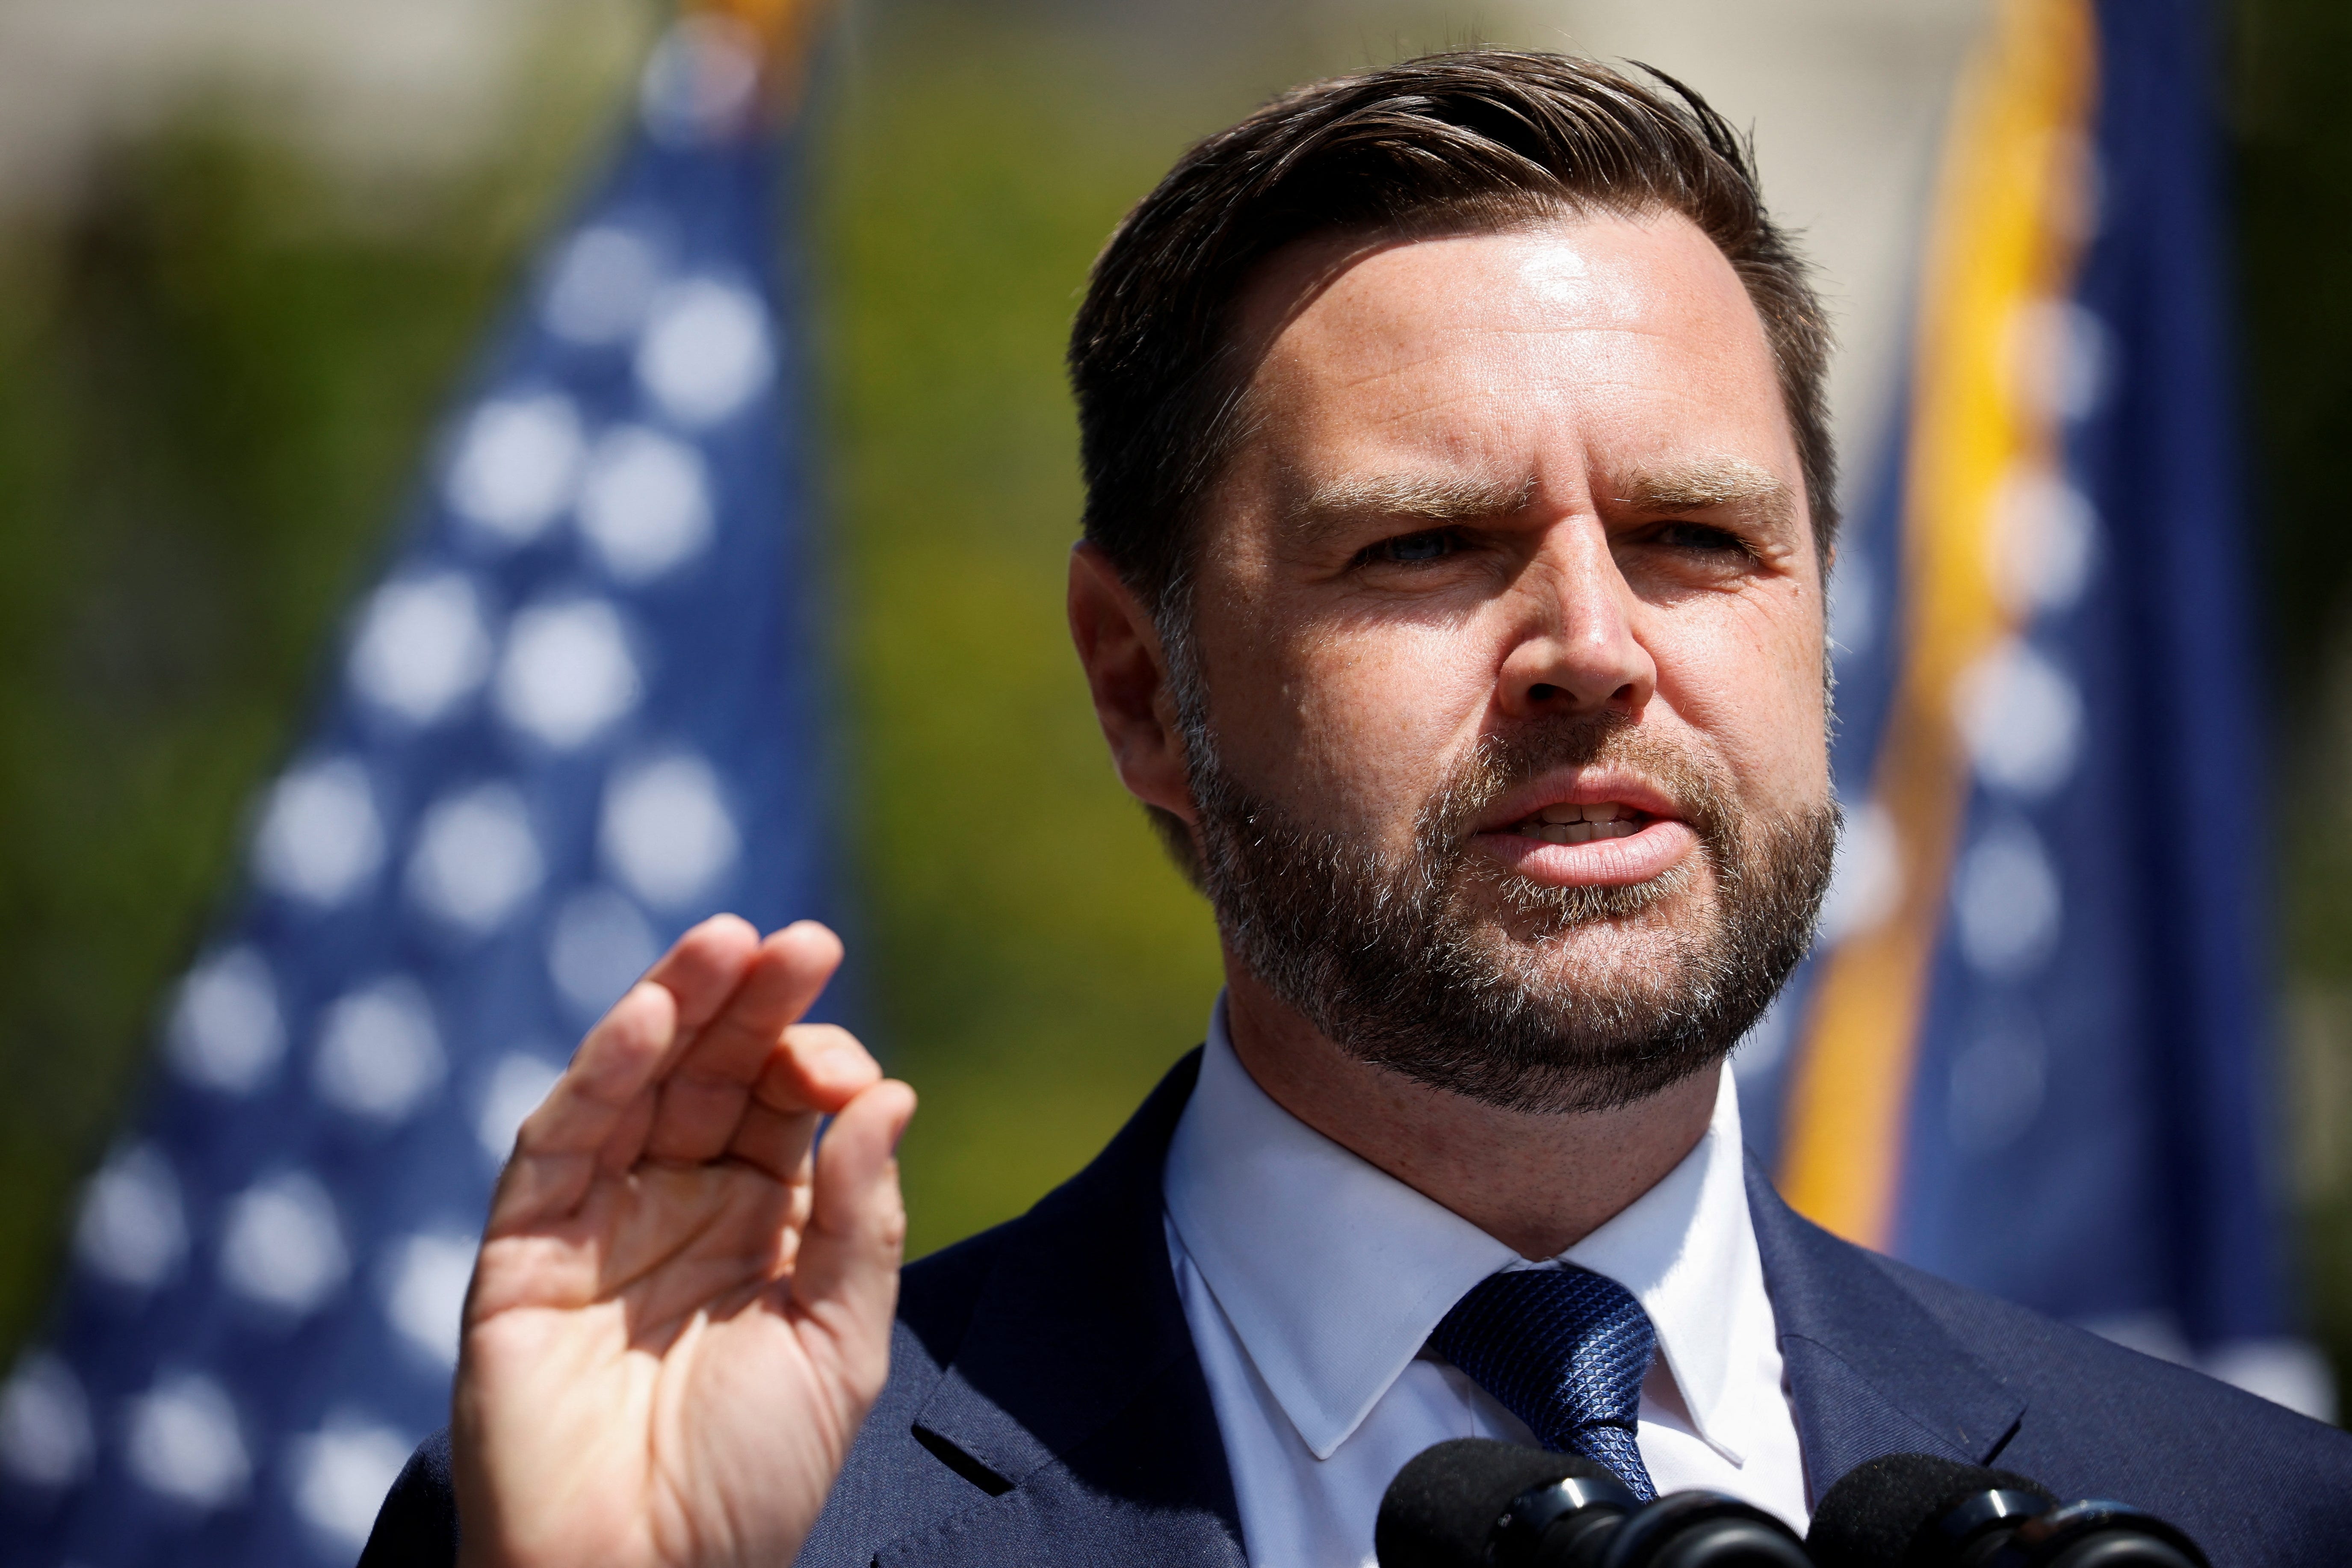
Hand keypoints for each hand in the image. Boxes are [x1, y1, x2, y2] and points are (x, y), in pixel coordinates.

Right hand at [452, 917, 915, 1567]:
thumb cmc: (749, 1482)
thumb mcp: (839, 1345)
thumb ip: (862, 1219)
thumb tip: (888, 1097)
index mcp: (762, 1224)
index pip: (784, 1105)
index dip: (812, 1062)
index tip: (844, 1065)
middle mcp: (679, 1206)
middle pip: (711, 1074)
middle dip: (749, 1003)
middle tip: (794, 939)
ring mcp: (598, 1221)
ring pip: (633, 1085)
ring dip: (672, 1007)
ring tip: (722, 943)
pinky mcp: (524, 1251)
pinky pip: (558, 1144)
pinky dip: (597, 1077)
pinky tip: (644, 1020)